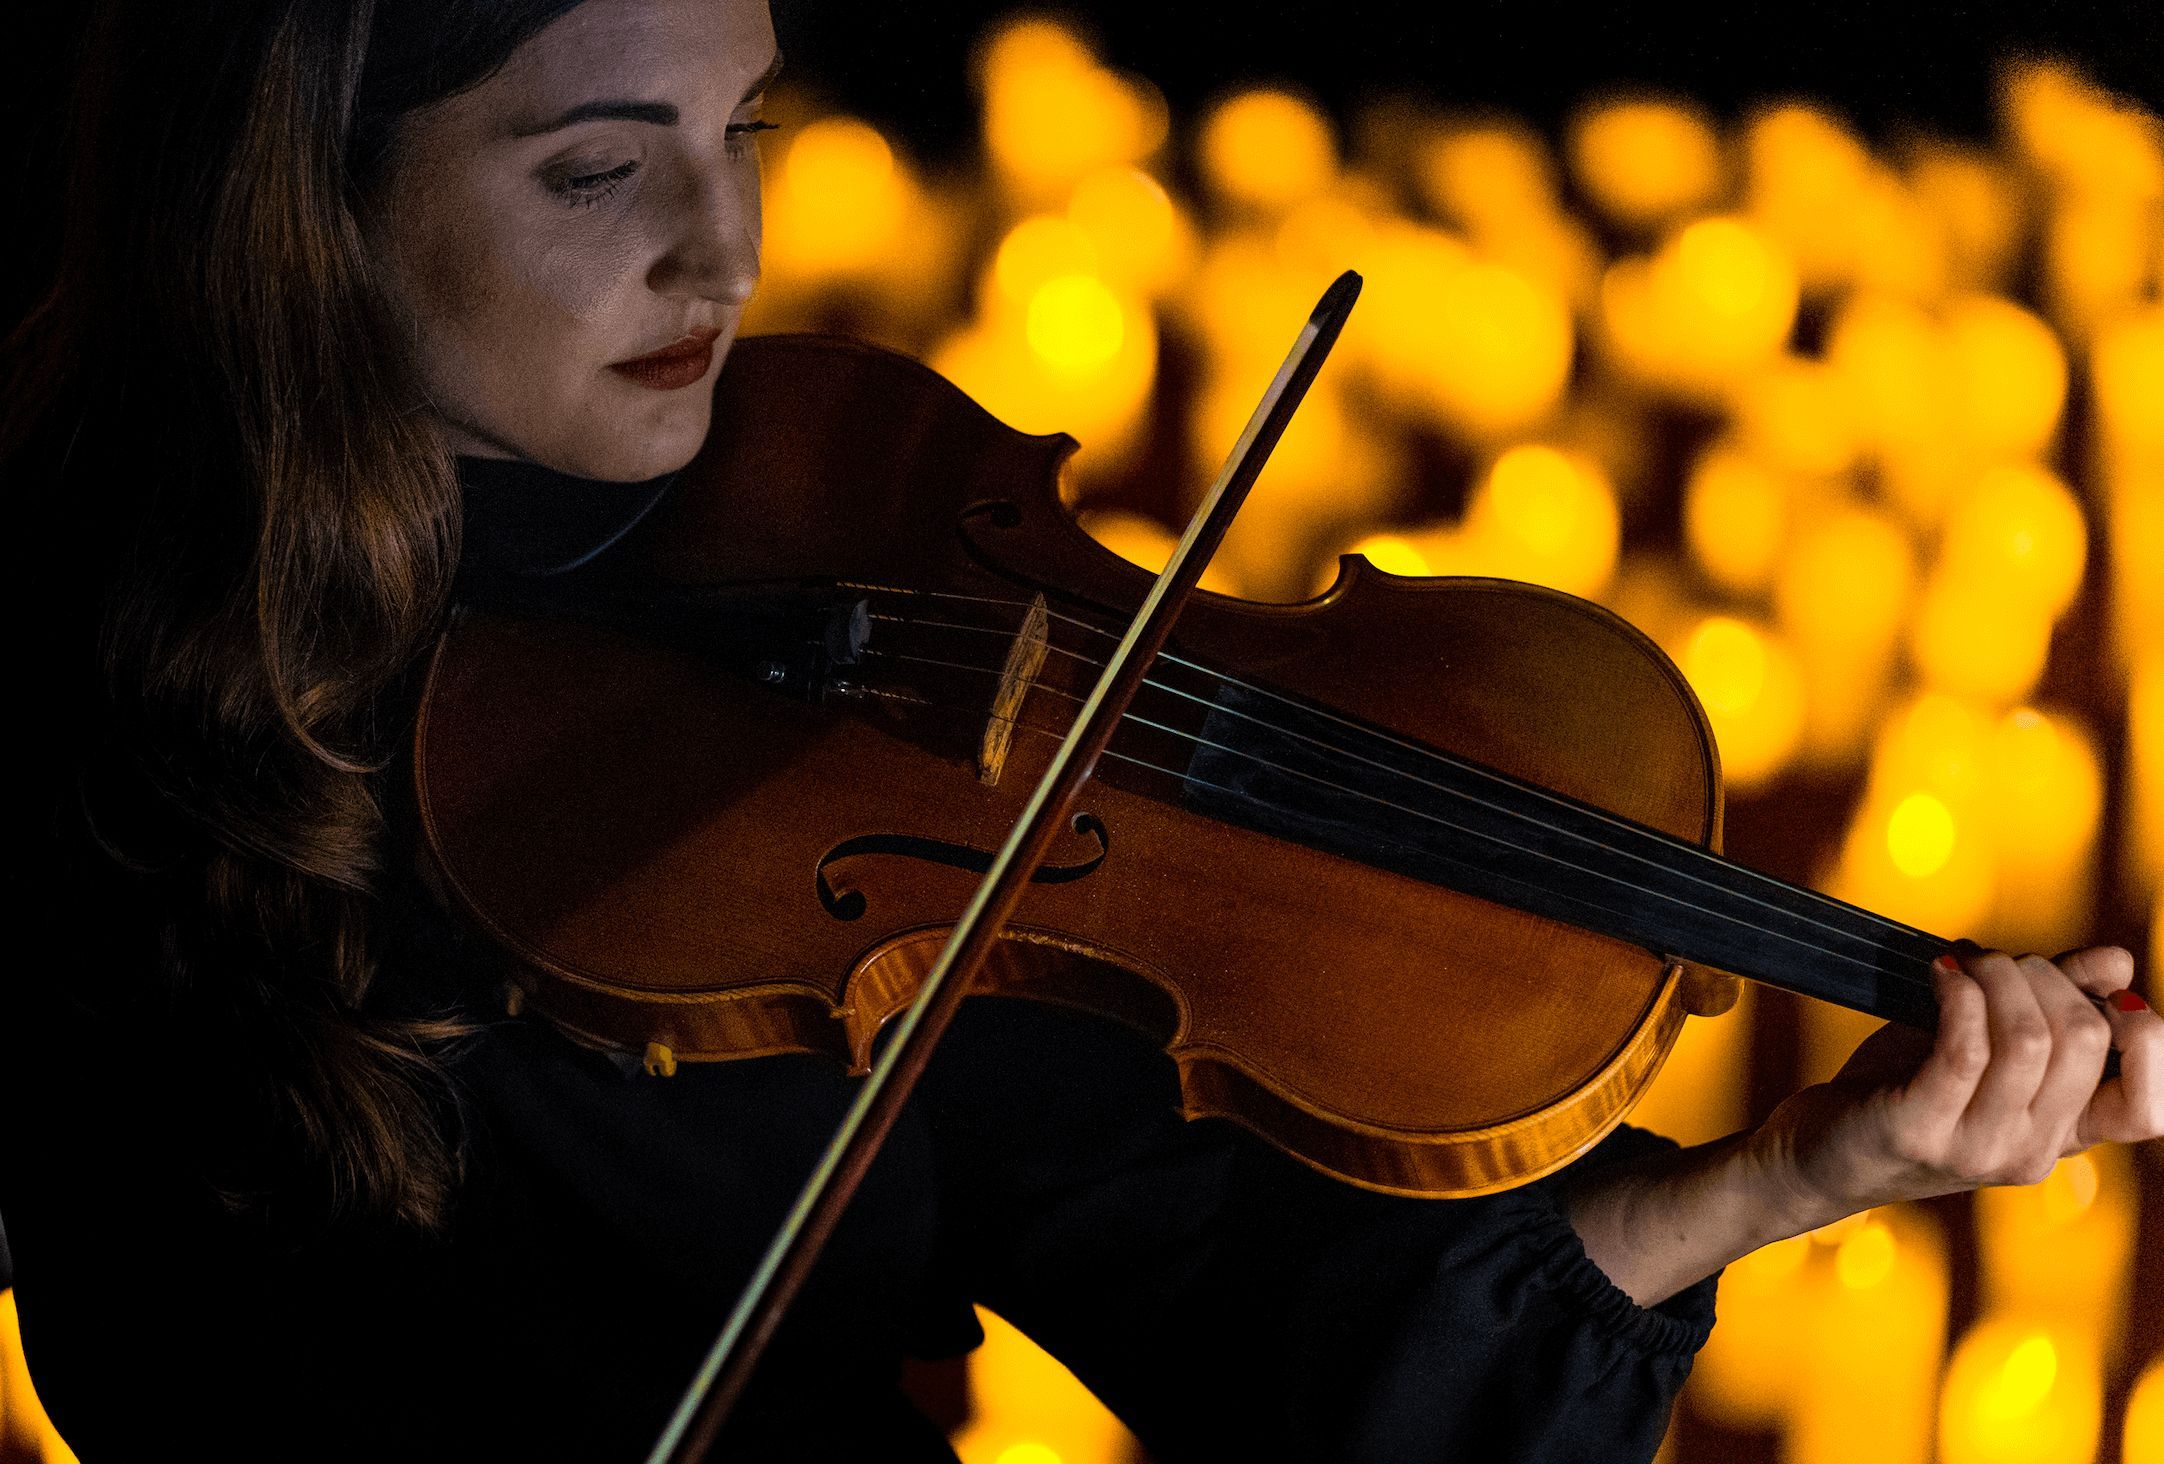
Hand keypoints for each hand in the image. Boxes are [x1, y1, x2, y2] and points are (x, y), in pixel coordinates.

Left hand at [1746, 944, 2161, 1230]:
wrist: (1818, 1154)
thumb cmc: (1905, 1089)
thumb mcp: (1988, 1049)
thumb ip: (2050, 1006)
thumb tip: (2117, 962)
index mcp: (2062, 1136)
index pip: (2149, 1108)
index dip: (2147, 1038)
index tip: (2103, 991)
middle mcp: (2031, 1152)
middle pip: (2085, 1042)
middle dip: (2044, 976)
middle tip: (1997, 963)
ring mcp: (1977, 1148)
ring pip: (2029, 1039)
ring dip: (1997, 976)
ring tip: (1965, 963)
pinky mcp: (1919, 1130)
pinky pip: (1965, 1048)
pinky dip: (1958, 993)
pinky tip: (1939, 973)